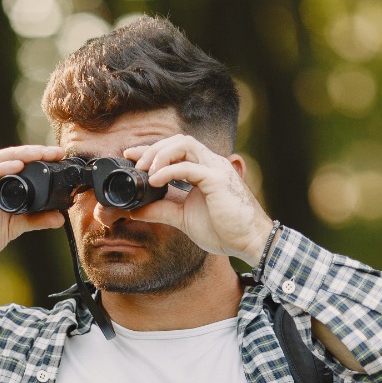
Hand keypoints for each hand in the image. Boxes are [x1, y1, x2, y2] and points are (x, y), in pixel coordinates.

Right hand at [0, 144, 70, 260]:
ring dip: (22, 155)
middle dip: (35, 153)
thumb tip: (60, 218)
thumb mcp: (11, 227)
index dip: (40, 158)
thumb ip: (34, 220)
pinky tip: (16, 166)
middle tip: (57, 152)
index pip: (20, 163)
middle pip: (12, 156)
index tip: (60, 158)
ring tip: (41, 153)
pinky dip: (0, 168)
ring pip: (0, 159)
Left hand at [122, 135, 275, 263]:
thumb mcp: (183, 219)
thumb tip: (135, 210)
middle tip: (135, 164)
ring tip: (145, 171)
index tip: (130, 156)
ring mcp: (216, 169)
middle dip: (153, 149)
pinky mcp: (218, 180)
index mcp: (204, 170)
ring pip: (184, 144)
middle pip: (178, 140)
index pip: (176, 149)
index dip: (152, 150)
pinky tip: (155, 181)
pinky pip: (189, 167)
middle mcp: (211, 164)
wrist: (251, 242)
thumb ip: (161, 211)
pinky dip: (168, 171)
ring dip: (160, 154)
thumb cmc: (225, 230)